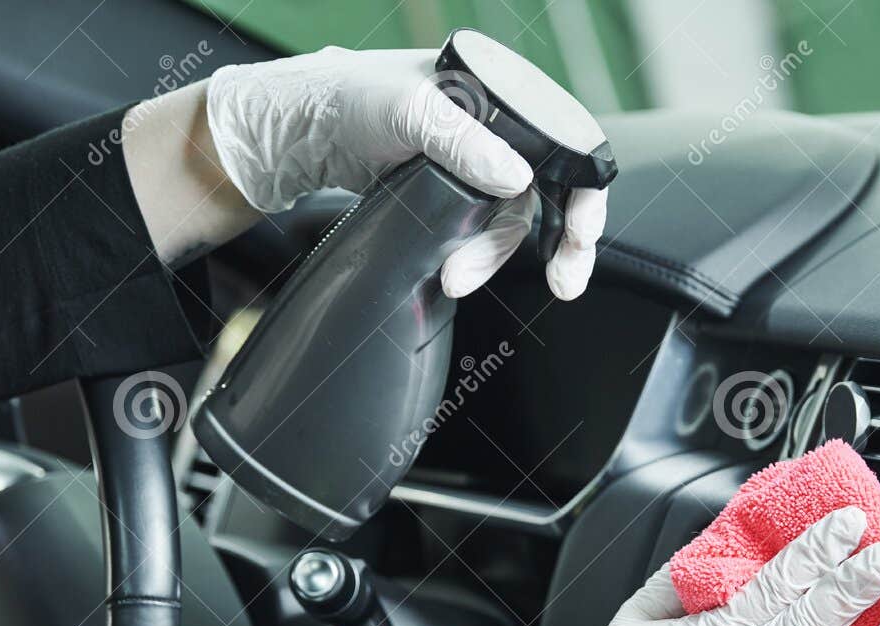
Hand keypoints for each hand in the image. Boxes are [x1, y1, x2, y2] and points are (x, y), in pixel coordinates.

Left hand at [203, 47, 606, 298]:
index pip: (565, 141)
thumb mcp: (408, 112)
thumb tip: (516, 181)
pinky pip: (481, 231)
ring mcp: (473, 163)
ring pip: (511, 220)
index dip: (585, 190)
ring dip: (495, 256)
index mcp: (498, 90)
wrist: (294, 131)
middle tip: (565, 281)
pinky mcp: (450, 195)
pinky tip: (458, 272)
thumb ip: (464, 143)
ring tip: (459, 278)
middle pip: (549, 190)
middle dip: (562, 240)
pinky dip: (476, 257)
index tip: (583, 232)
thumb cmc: (346, 98)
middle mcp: (495, 126)